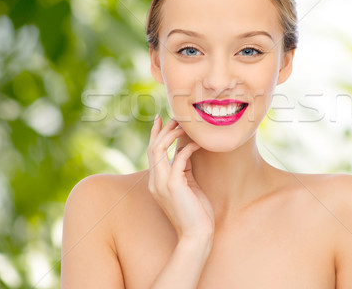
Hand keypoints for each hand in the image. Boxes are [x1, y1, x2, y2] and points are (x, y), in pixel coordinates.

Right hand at [147, 116, 214, 240]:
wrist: (196, 234)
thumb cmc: (195, 212)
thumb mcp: (187, 185)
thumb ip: (183, 168)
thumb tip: (184, 150)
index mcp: (156, 182)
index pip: (152, 152)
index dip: (155, 134)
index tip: (161, 119)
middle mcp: (155, 181)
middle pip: (153, 147)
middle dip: (164, 129)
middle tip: (177, 118)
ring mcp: (162, 183)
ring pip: (159, 149)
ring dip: (172, 134)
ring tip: (185, 126)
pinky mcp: (174, 185)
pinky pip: (178, 158)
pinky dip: (188, 148)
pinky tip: (199, 144)